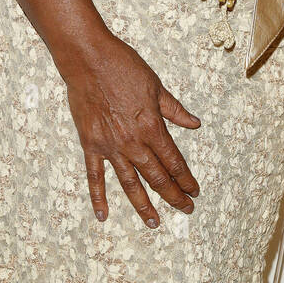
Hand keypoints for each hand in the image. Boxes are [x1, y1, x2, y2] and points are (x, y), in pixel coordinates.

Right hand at [63, 30, 200, 226]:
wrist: (88, 60)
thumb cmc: (123, 66)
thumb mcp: (155, 85)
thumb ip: (174, 109)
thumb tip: (195, 123)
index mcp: (151, 126)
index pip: (173, 160)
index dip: (185, 178)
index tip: (194, 190)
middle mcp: (132, 142)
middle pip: (156, 177)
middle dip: (173, 195)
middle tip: (185, 209)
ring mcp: (110, 146)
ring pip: (130, 183)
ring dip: (143, 205)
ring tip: (154, 222)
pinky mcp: (90, 145)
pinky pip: (95, 177)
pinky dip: (99, 197)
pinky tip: (103, 215)